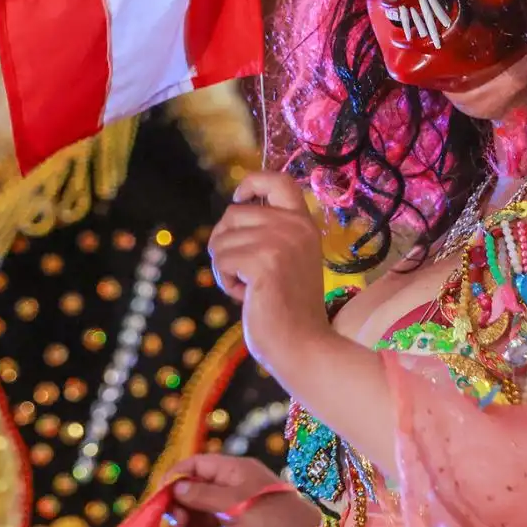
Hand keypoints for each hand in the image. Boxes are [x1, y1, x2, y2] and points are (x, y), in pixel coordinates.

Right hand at [167, 454, 325, 526]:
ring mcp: (240, 514)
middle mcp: (235, 490)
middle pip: (196, 496)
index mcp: (235, 471)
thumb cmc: (274, 520)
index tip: (160, 498)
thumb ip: (202, 496)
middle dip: (187, 513)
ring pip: (204, 522)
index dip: (176, 479)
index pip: (196, 466)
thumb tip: (175, 488)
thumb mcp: (234, 505)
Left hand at [208, 171, 333, 378]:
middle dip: (226, 242)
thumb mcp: (288, 259)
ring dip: (225, 266)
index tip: (239, 198)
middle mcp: (295, 226)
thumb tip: (234, 211)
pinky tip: (246, 296)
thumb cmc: (290, 309)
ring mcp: (280, 242)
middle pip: (234, 214)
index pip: (278, 180)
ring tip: (249, 288)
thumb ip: (270, 234)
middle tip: (242, 272)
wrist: (303, 346)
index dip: (252, 182)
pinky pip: (221, 260)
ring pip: (222, 239)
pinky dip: (225, 280)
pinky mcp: (263, 262)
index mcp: (304, 223)